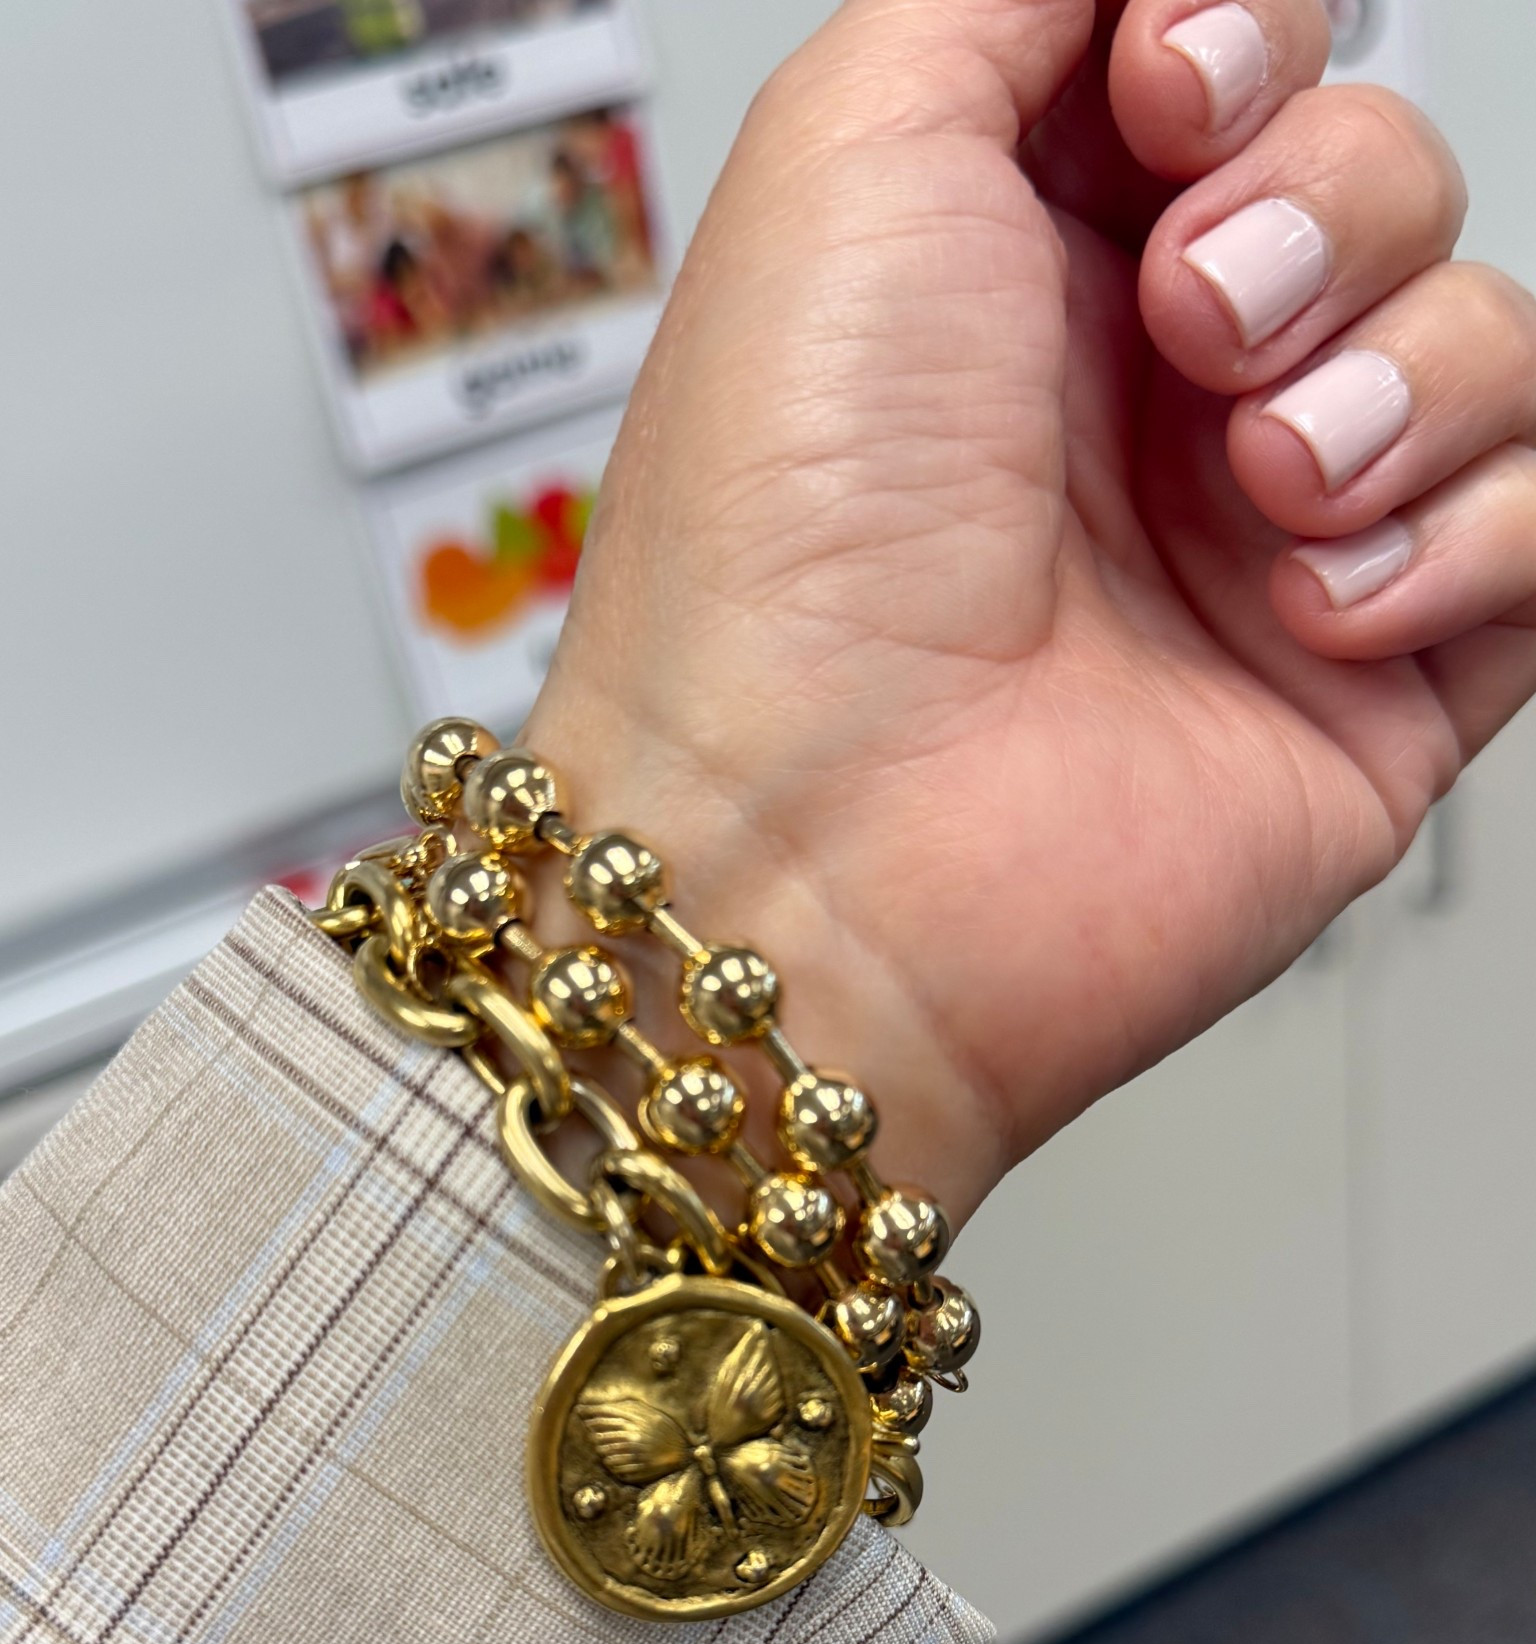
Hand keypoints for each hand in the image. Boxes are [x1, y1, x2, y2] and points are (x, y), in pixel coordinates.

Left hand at [526, 0, 1535, 1224]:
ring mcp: (1270, 531)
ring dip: (1389, 382)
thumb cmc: (788, 535)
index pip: (1234, 58)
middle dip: (1312, 214)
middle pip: (1375, 175)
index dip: (1241, 40)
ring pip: (1481, 334)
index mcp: (1029, 250)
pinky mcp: (1377, 672)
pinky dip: (1459, 534)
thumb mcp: (851, 147)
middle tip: (1196, 323)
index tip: (1170, 94)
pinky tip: (1306, 610)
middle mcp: (1154, 388)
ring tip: (1255, 485)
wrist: (825, 840)